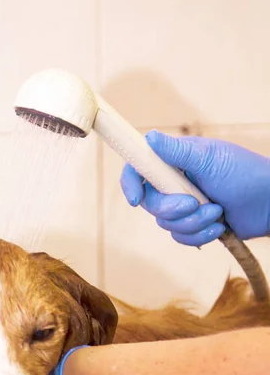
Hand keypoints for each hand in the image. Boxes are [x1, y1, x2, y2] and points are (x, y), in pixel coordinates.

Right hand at [120, 130, 269, 245]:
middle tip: (195, 203)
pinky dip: (199, 235)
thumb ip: (176, 151)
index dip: (131, 183)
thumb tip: (149, 137)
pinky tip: (219, 227)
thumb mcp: (209, 158)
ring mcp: (183, 205)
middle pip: (151, 202)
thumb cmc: (244, 173)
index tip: (135, 199)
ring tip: (217, 212)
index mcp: (174, 161)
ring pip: (167, 223)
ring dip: (193, 222)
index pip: (140, 169)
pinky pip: (181, 237)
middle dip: (173, 208)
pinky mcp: (193, 224)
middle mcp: (175, 182)